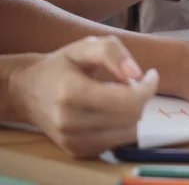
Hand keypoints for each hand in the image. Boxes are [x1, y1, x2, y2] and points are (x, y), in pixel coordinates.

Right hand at [11, 36, 157, 157]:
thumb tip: (137, 73)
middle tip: (134, 82)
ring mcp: (72, 140)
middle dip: (141, 97)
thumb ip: (112, 52)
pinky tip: (111, 110)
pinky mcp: (77, 151)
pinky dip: (122, 125)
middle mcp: (68, 121)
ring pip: (128, 132)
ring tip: (121, 95)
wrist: (27, 91)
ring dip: (134, 112)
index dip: (147, 87)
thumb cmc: (61, 65)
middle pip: (131, 117)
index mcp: (70, 92)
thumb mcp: (85, 46)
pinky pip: (116, 142)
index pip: (126, 100)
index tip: (151, 74)